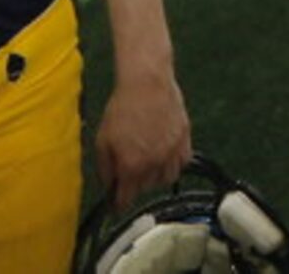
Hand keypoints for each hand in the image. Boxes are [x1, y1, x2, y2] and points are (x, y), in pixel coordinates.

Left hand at [92, 72, 191, 208]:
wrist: (146, 82)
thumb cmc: (121, 108)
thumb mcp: (102, 139)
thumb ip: (105, 168)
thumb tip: (109, 186)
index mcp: (131, 166)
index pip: (126, 199)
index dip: (119, 205)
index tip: (116, 206)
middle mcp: (154, 164)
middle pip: (147, 188)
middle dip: (137, 184)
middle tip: (131, 171)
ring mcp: (173, 152)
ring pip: (167, 179)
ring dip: (156, 176)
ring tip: (149, 164)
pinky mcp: (186, 140)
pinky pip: (183, 163)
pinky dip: (174, 164)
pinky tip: (165, 155)